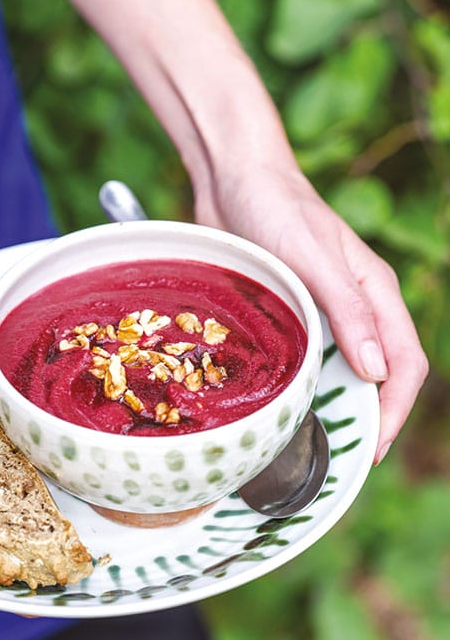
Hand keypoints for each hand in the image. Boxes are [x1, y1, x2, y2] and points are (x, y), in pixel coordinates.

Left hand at [194, 163, 428, 463]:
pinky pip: (306, 359)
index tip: (373, 451)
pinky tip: (282, 407)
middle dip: (369, 419)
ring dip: (334, 407)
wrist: (235, 179)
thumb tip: (379, 372)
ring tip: (310, 445)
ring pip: (341, 371)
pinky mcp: (291, 313)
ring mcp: (323, 312)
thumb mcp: (315, 257)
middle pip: (378, 376)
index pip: (404, 364)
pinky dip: (303, 387)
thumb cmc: (277, 208)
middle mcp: (355, 308)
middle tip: (338, 460)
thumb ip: (349, 309)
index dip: (396, 412)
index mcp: (376, 293)